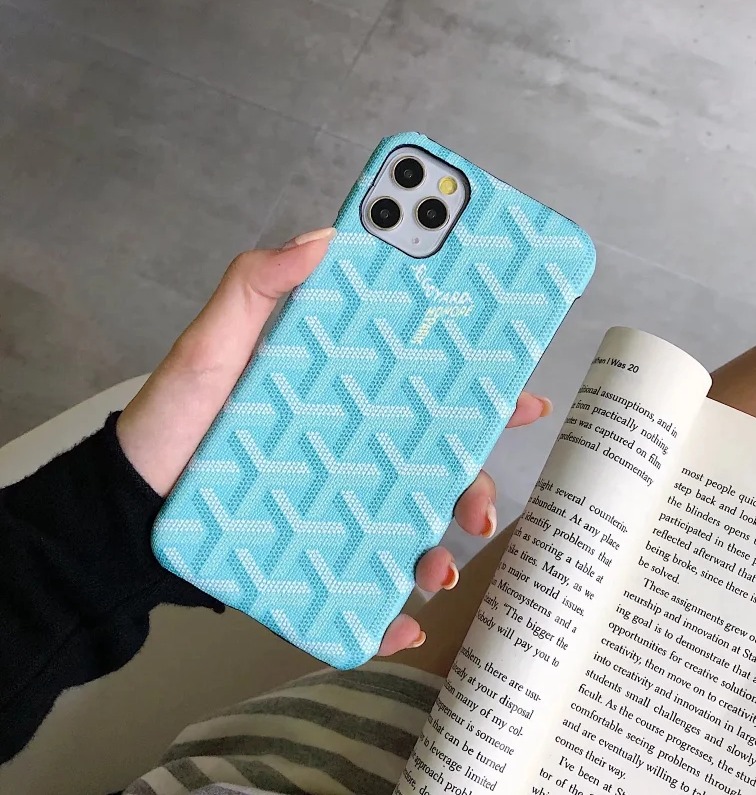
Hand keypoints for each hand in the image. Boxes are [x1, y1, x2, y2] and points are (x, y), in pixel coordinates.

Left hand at [117, 229, 551, 655]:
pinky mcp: (314, 557)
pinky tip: (401, 622)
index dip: (480, 389)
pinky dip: (391, 613)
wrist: (128, 507)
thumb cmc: (174, 420)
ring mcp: (336, 507)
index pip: (424, 388)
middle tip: (483, 505)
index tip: (523, 395)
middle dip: (476, 485)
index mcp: (344, 397)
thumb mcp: (211, 344)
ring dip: (440, 555)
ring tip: (437, 570)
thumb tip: (327, 237)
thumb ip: (256, 285)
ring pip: (411, 530)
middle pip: (434, 466)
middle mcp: (351, 452)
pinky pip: (364, 588)